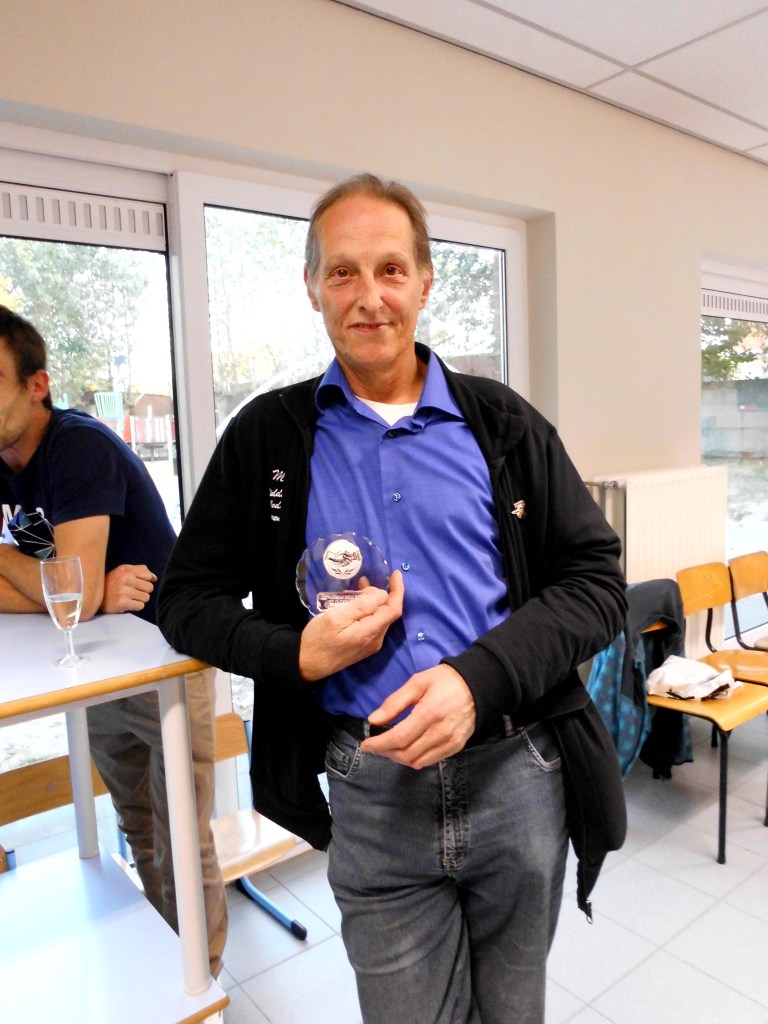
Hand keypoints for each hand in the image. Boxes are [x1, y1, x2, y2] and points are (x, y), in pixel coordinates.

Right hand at [101, 564, 156, 613]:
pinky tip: (128, 603)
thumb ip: (140, 570)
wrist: (95, 596)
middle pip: (149, 588)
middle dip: (144, 591)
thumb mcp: (123, 571)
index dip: (146, 581)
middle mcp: (125, 578)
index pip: (149, 576)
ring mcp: (123, 591)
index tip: (138, 584)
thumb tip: (154, 578)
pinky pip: (141, 606)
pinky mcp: (122, 602)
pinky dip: (136, 606)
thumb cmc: (113, 583)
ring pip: (146, 598)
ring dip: (140, 599)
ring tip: (130, 598)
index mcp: (126, 569)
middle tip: (133, 592)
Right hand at [299, 570, 403, 680]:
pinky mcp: (363, 646)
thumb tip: (382, 595)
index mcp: (371, 632)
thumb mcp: (336, 617)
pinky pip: (372, 624)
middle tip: (362, 582)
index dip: (397, 590)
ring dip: (372, 601)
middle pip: (387, 612)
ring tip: (357, 588)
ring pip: (379, 617)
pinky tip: (355, 603)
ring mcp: (370, 645)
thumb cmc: (318, 639)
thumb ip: (362, 606)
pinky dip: (367, 610)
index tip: (395, 573)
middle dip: (380, 594)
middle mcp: (376, 640)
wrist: (306, 665)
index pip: (394, 609)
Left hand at [361, 664, 475, 768]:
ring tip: (390, 747)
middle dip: (386, 752)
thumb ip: (394, 702)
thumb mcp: (417, 682)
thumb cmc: (444, 680)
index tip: (365, 744)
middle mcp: (440, 733)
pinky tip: (409, 747)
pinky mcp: (456, 747)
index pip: (398, 738)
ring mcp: (450, 743)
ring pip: (416, 762)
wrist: (478, 686)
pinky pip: (430, 761)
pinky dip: (414, 758)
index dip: (378, 745)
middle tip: (376, 745)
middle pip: (405, 754)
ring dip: (399, 758)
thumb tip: (373, 720)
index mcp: (428, 714)